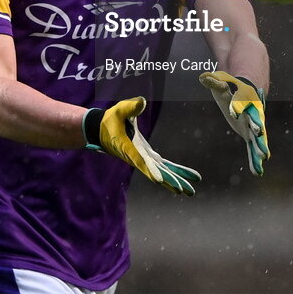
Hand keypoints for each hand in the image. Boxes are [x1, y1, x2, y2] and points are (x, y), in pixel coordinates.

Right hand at [83, 97, 200, 194]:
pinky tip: (185, 180)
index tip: (159, 181)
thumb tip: (142, 102)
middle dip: (168, 180)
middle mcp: (136, 157)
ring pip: (161, 172)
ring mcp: (143, 158)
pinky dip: (174, 172)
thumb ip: (130, 107)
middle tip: (182, 190)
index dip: (149, 170)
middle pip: (154, 171)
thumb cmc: (111, 119)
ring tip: (191, 192)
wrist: (101, 130)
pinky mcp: (147, 157)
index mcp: (127, 147)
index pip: (139, 160)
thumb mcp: (119, 110)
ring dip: (175, 181)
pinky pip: (162, 166)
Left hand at [198, 71, 269, 175]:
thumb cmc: (233, 88)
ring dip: (260, 146)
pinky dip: (255, 158)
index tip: (234, 112)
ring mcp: (253, 124)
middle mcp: (251, 112)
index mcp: (244, 99)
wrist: (249, 92)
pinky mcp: (251, 134)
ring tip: (264, 157)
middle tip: (259, 133)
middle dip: (257, 127)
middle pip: (255, 119)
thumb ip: (214, 81)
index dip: (236, 106)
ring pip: (258, 137)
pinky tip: (258, 171)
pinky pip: (253, 147)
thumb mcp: (222, 83)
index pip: (239, 102)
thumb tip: (203, 77)